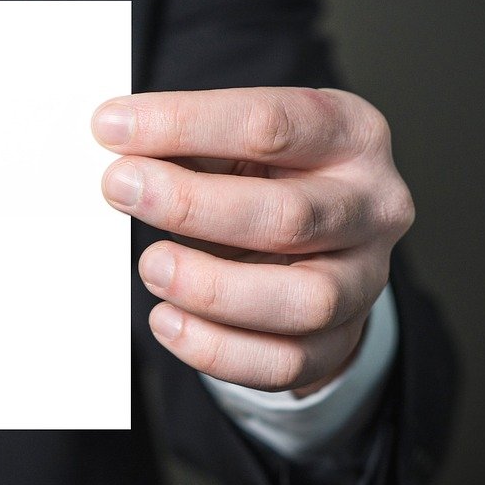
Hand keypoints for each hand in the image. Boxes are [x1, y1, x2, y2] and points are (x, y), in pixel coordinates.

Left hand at [92, 87, 412, 394]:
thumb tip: (114, 139)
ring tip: (151, 266)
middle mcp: (373, 207)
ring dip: (212, 288)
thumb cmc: (265, 178)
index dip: (184, 123)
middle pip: (290, 215)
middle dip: (192, 204)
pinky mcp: (338, 341)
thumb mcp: (236, 141)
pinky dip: (216, 349)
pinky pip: (284, 362)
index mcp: (351, 134)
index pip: (271, 124)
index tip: (111, 127)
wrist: (316, 244)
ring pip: (304, 301)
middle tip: (121, 189)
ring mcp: (364, 280)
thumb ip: (185, 140)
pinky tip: (167, 320)